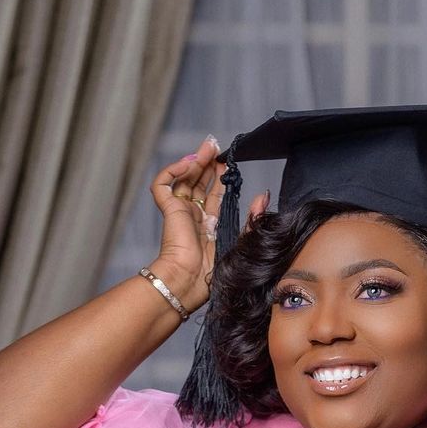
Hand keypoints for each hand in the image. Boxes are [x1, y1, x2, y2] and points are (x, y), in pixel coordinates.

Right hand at [148, 135, 271, 313]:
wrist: (191, 281)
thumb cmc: (215, 272)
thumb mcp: (242, 240)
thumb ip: (252, 218)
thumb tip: (263, 195)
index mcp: (211, 226)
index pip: (215, 194)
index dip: (221, 177)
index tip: (229, 162)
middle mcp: (194, 217)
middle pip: (199, 182)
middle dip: (207, 162)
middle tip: (216, 146)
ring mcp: (180, 212)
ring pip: (184, 178)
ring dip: (195, 160)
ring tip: (208, 147)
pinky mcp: (168, 210)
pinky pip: (163, 184)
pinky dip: (173, 169)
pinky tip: (190, 162)